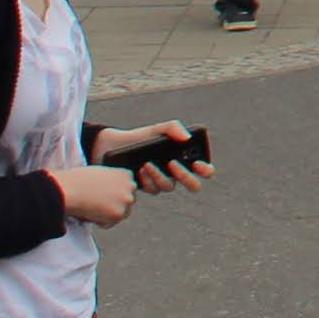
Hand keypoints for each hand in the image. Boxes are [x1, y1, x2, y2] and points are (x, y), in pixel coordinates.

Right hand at [52, 161, 139, 226]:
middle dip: (113, 206)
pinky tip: (90, 212)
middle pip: (126, 203)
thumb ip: (112, 181)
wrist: (67, 189)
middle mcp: (131, 186)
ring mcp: (126, 200)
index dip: (111, 195)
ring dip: (107, 215)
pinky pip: (109, 224)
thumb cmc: (78, 181)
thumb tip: (113, 194)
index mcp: (126, 174)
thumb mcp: (101, 174)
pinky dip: (99, 222)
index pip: (126, 190)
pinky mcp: (118, 214)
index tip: (100, 194)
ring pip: (120, 214)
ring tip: (92, 206)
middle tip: (95, 203)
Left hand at [94, 124, 208, 190]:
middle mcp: (177, 172)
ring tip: (147, 163)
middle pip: (193, 185)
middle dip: (185, 176)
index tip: (197, 164)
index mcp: (184, 157)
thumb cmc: (139, 137)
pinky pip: (153, 190)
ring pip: (169, 187)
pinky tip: (139, 170)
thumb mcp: (156, 129)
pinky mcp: (148, 188)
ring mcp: (162, 181)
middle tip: (173, 165)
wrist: (112, 147)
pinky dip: (147, 179)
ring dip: (160, 176)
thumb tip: (186, 138)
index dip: (205, 169)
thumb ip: (173, 127)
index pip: (204, 169)